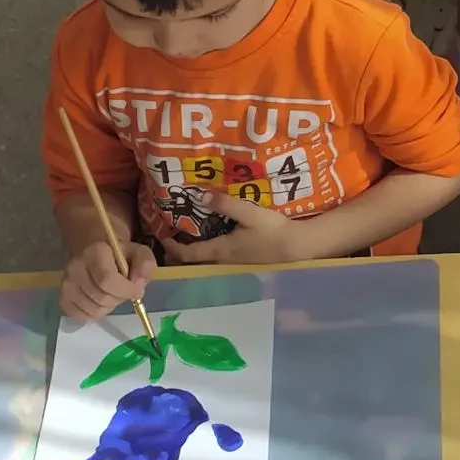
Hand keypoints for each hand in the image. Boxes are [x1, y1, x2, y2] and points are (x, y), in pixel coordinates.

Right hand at [60, 240, 155, 322]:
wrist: (94, 253)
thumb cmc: (119, 255)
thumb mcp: (138, 252)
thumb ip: (145, 264)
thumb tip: (138, 284)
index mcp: (94, 252)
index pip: (108, 280)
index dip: (126, 290)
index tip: (138, 291)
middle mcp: (75, 268)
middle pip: (102, 297)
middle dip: (119, 298)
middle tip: (124, 291)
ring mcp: (66, 285)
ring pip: (93, 310)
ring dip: (109, 307)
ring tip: (112, 295)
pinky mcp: (63, 299)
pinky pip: (82, 317)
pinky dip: (96, 314)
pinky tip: (101, 302)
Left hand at [162, 192, 306, 266]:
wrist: (296, 247)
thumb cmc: (272, 230)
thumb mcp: (248, 213)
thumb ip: (225, 204)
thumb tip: (201, 195)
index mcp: (220, 250)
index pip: (189, 253)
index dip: (173, 248)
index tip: (162, 238)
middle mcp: (223, 260)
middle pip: (195, 261)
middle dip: (180, 254)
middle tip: (172, 240)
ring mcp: (234, 264)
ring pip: (206, 262)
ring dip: (195, 253)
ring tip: (189, 239)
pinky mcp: (245, 262)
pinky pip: (218, 259)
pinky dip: (208, 253)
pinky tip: (215, 242)